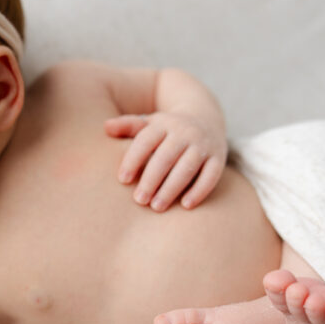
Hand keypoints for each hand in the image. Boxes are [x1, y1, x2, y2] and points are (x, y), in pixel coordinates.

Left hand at [104, 112, 226, 210]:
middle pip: (166, 156)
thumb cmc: (167, 129)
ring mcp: (203, 144)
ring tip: (157, 207)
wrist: (206, 117)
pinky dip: (200, 190)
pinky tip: (186, 205)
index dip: (133, 160)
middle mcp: (185, 132)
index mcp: (164, 124)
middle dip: (151, 179)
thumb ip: (128, 126)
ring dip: (172, 188)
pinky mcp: (218, 158)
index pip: (146, 140)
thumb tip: (106, 127)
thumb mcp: (149, 123)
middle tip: (139, 200)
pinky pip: (210, 175)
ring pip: (187, 167)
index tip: (122, 180)